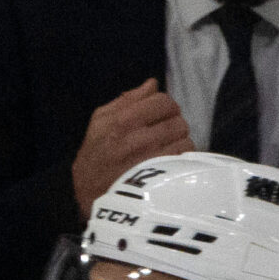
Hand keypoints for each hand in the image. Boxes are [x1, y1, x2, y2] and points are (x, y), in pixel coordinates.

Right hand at [72, 80, 189, 217]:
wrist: (92, 195)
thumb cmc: (97, 156)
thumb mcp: (100, 122)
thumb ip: (127, 100)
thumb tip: (153, 83)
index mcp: (122, 120)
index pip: (162, 101)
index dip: (166, 106)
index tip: (161, 114)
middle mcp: (139, 138)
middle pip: (178, 119)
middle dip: (174, 124)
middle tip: (164, 133)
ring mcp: (153, 158)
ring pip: (186, 139)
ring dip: (180, 142)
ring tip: (166, 149)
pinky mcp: (165, 176)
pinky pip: (186, 158)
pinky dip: (182, 158)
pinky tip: (170, 162)